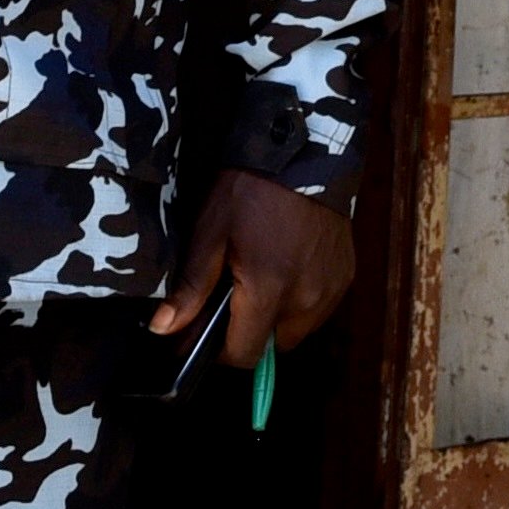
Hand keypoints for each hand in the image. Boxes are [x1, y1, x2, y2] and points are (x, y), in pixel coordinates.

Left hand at [148, 172, 354, 368]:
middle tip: (237, 292)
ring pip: (298, 329)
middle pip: (272, 345)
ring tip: (265, 276)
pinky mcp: (346, 277)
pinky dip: (303, 299)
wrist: (306, 153)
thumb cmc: (252, 191)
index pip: (245, 355)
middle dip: (252, 329)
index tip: (210, 328)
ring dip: (279, 316)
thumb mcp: (210, 232)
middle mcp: (306, 300)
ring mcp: (331, 290)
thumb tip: (162, 329)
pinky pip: (320, 308)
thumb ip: (191, 288)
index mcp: (268, 291)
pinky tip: (290, 266)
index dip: (222, 349)